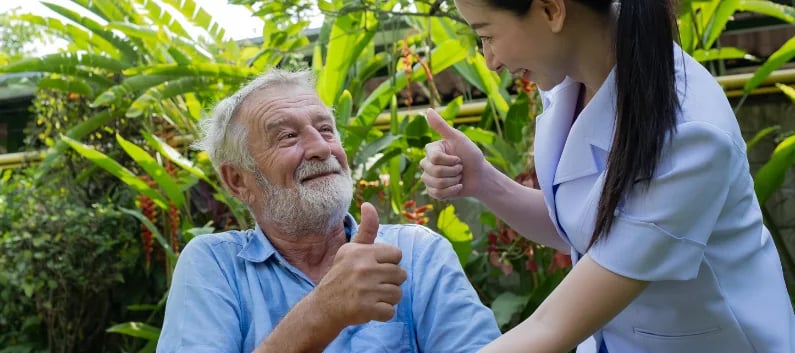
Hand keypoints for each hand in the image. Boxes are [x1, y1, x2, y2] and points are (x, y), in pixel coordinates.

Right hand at [314, 202, 406, 326]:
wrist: (323, 307)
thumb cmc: (342, 275)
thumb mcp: (351, 249)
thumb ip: (366, 229)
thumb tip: (369, 204)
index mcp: (361, 252)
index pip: (397, 254)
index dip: (388, 263)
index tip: (374, 269)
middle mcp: (363, 268)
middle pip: (401, 275)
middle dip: (390, 282)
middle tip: (372, 285)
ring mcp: (365, 290)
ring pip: (397, 294)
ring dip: (387, 299)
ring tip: (371, 297)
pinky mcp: (366, 309)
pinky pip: (390, 311)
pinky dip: (382, 313)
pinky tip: (370, 309)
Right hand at [420, 108, 486, 198]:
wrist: (481, 176)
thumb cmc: (471, 156)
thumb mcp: (458, 139)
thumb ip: (441, 126)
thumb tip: (427, 109)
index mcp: (431, 150)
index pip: (433, 158)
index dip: (450, 160)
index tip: (459, 158)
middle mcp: (427, 163)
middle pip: (433, 172)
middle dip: (453, 172)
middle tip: (460, 168)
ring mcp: (429, 178)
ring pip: (435, 184)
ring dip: (453, 182)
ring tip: (459, 178)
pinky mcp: (433, 191)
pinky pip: (436, 194)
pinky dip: (451, 191)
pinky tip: (458, 187)